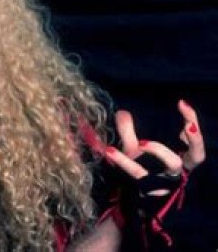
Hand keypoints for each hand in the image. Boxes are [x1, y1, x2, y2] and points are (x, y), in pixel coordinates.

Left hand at [104, 100, 204, 247]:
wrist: (125, 205)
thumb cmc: (136, 176)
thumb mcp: (131, 152)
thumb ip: (128, 133)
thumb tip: (122, 112)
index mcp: (179, 162)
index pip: (194, 143)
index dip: (193, 123)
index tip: (182, 103)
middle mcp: (178, 174)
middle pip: (198, 156)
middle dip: (195, 139)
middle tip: (185, 126)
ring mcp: (167, 184)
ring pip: (173, 165)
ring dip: (159, 149)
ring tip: (140, 142)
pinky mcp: (150, 193)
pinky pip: (141, 176)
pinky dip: (124, 162)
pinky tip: (110, 151)